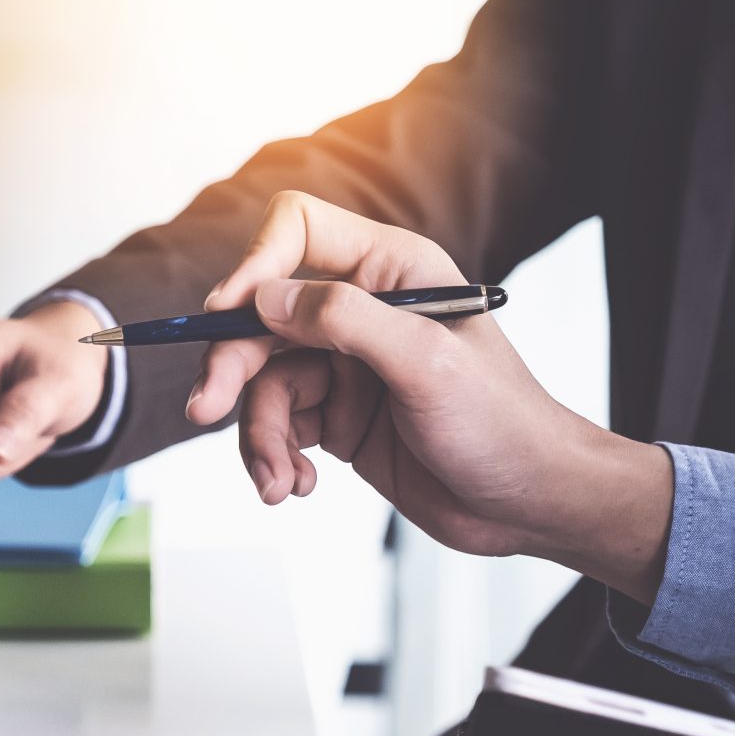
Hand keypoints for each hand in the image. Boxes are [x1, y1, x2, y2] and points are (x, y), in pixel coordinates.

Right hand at [190, 191, 673, 598]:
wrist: (529, 503)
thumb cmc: (500, 424)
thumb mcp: (424, 363)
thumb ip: (344, 320)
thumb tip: (264, 297)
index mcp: (392, 270)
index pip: (297, 232)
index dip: (254, 267)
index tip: (225, 315)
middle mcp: (363, 310)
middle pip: (262, 317)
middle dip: (232, 365)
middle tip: (206, 408)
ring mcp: (346, 366)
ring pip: (263, 381)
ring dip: (257, 434)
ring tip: (279, 483)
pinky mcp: (337, 418)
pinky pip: (277, 425)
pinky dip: (274, 457)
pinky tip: (297, 487)